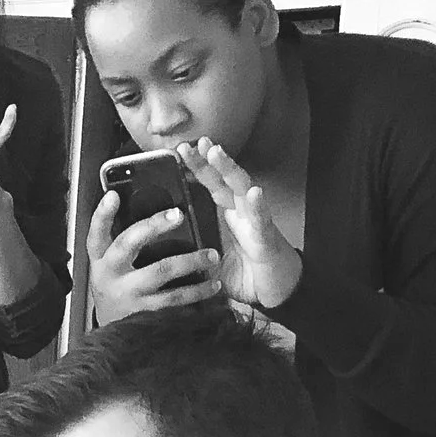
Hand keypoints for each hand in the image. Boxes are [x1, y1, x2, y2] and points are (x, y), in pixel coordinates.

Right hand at [85, 188, 222, 322]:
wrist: (109, 342)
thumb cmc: (118, 293)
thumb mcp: (111, 269)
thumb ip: (122, 245)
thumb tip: (141, 209)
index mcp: (101, 260)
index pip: (96, 234)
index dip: (103, 215)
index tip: (113, 196)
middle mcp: (111, 276)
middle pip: (129, 244)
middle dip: (154, 226)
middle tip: (178, 214)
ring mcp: (128, 295)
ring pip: (160, 271)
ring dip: (190, 260)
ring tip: (212, 255)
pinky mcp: (145, 314)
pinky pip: (175, 299)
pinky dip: (197, 292)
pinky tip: (213, 285)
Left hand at [181, 138, 302, 307]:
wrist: (274, 294)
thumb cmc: (244, 275)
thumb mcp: (207, 264)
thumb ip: (190, 253)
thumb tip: (161, 253)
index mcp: (227, 215)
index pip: (211, 185)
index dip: (198, 167)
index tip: (181, 151)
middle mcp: (242, 212)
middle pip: (224, 180)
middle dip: (210, 160)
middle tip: (195, 142)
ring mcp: (255, 222)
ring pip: (243, 189)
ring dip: (230, 170)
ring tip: (218, 153)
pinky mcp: (267, 238)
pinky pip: (262, 220)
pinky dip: (259, 206)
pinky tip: (255, 193)